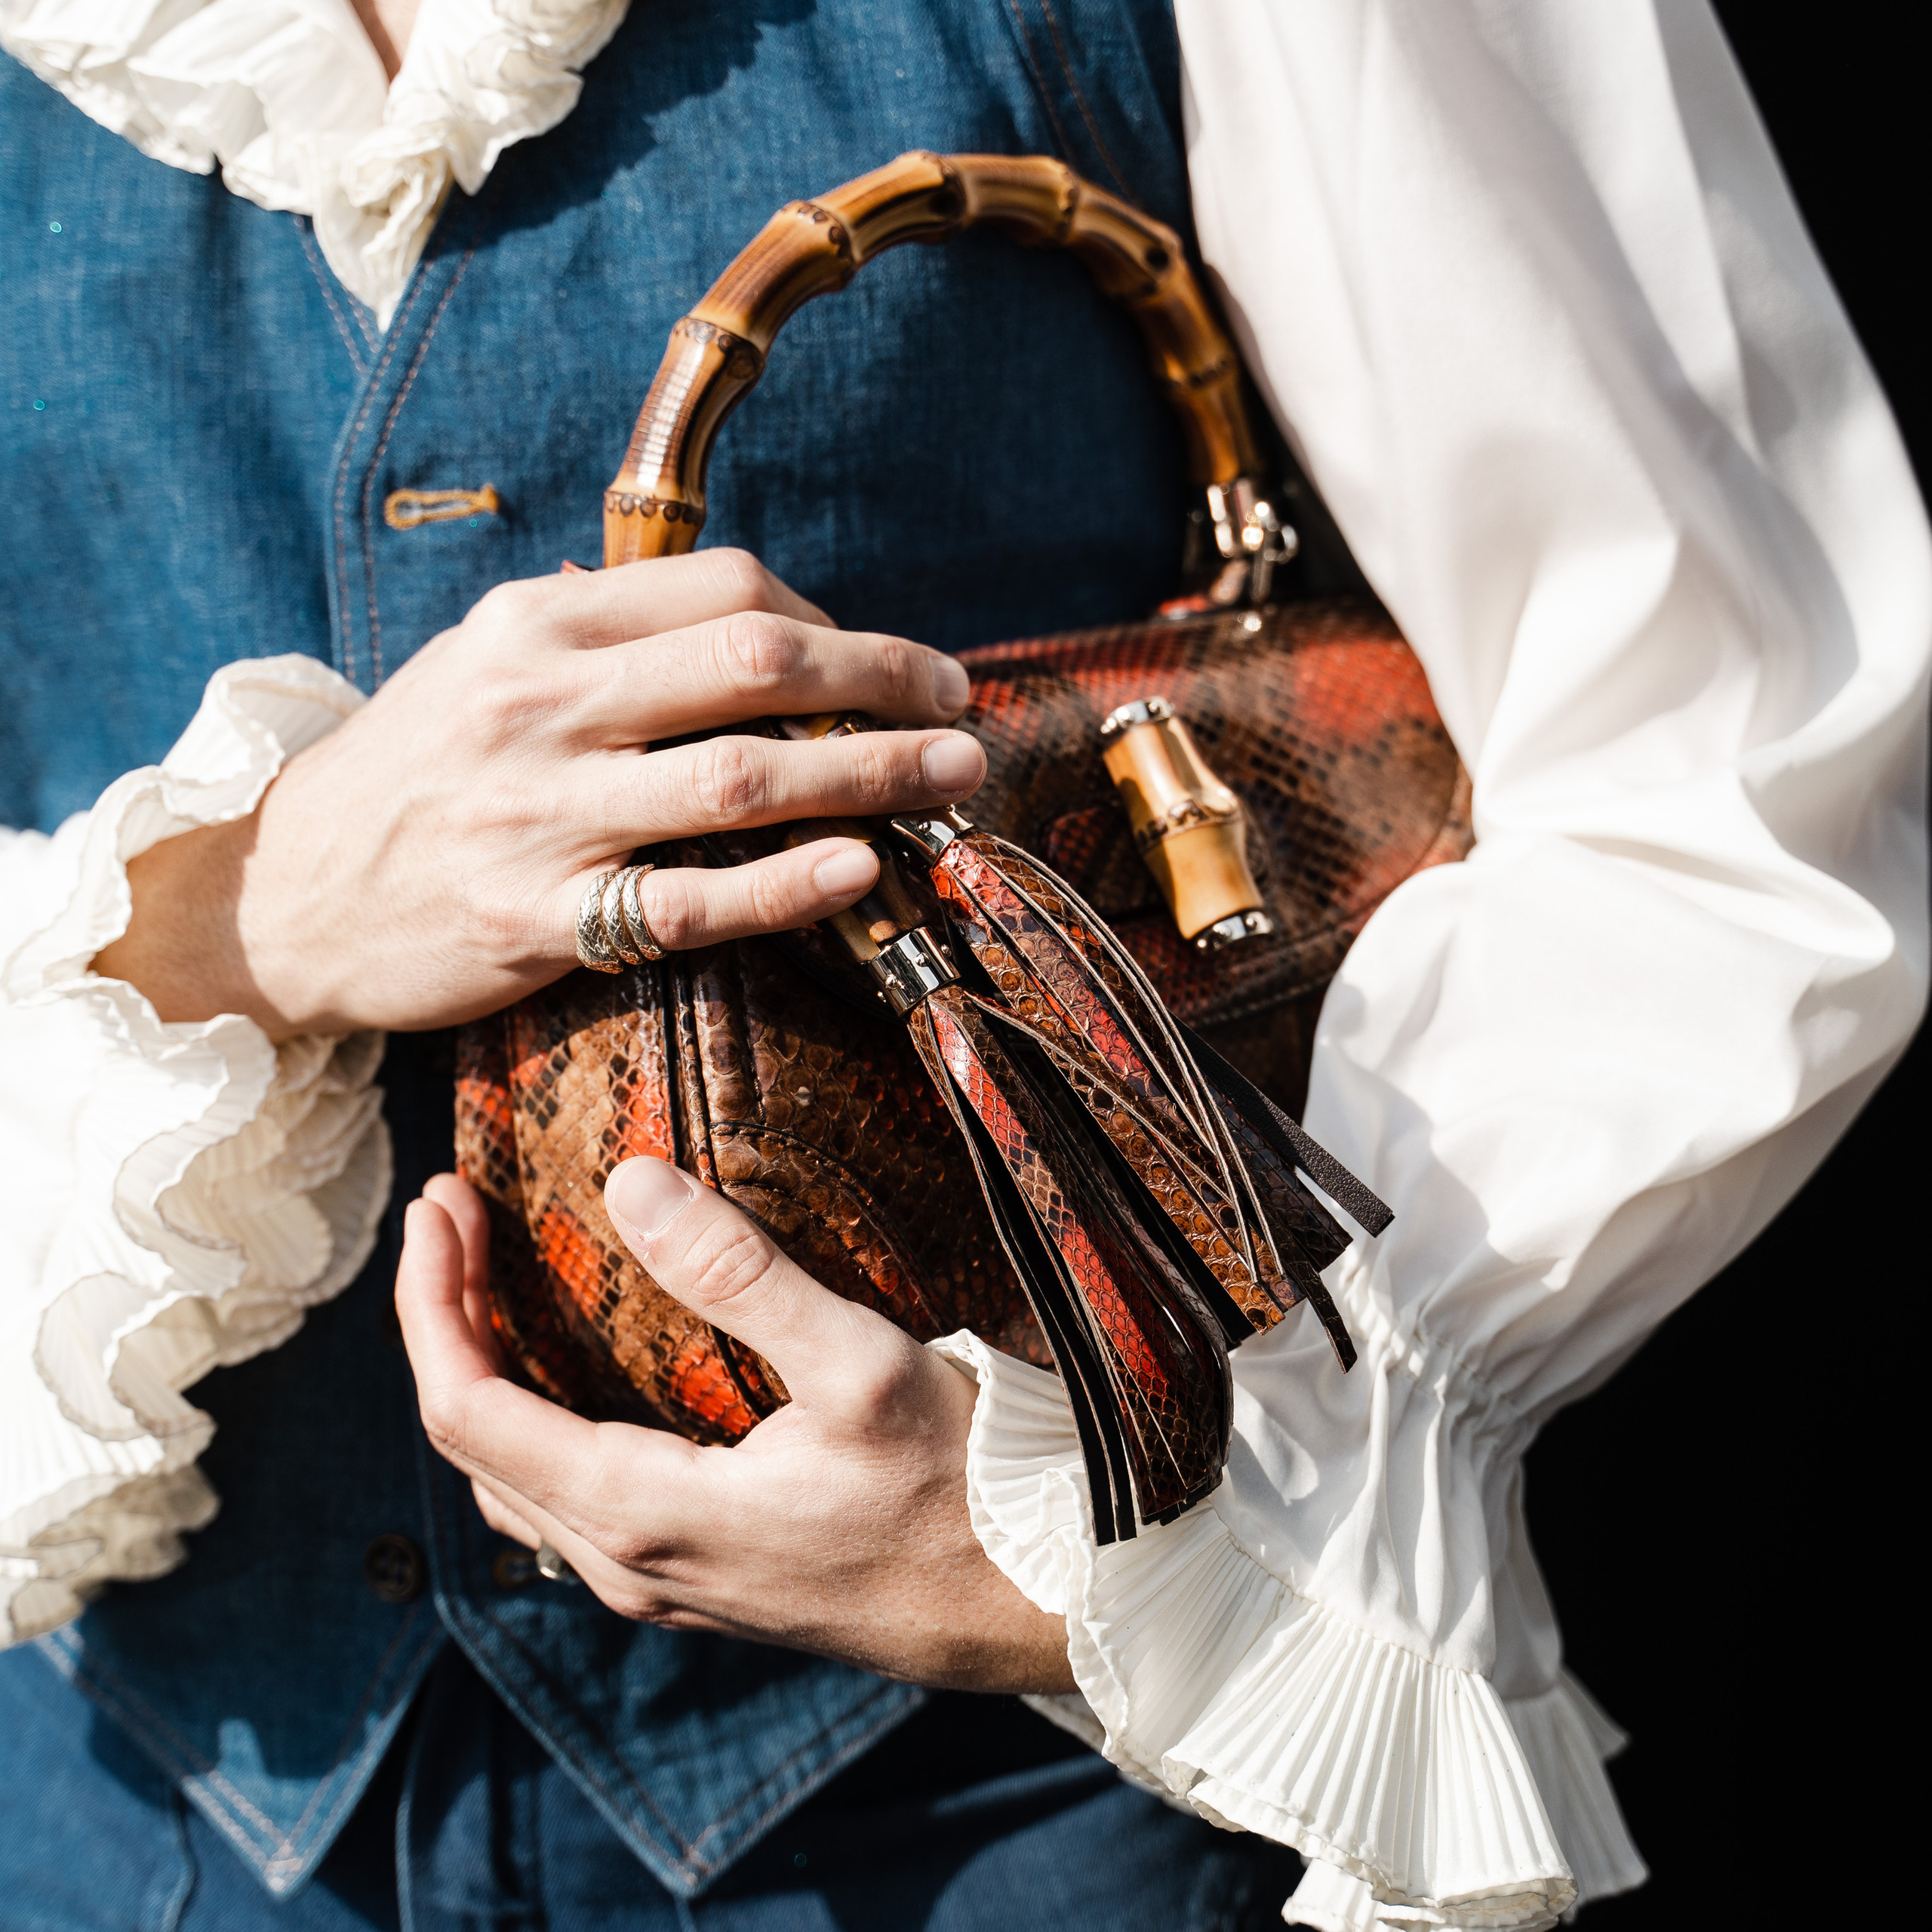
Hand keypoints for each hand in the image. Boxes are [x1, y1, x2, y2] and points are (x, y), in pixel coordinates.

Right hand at [94, 552, 985, 1038]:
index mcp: (537, 623)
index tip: (896, 666)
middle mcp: (541, 702)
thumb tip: (768, 636)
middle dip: (884, 680)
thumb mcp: (489, 667)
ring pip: (740, 778)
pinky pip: (687, 900)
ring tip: (952, 779)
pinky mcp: (536, 917)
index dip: (838, 624)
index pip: (725, 591)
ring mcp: (538, 812)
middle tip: (963, 709)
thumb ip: (612, 643)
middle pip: (754, 665)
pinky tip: (860, 870)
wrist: (287, 893)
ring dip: (869, 774)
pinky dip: (786, 884)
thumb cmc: (415, 774)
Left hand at [395, 1163, 1075, 1693]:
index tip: (442, 1203)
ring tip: (492, 1275)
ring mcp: (659, 1582)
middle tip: (457, 1214)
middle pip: (473, 1445)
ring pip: (517, 1479)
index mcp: (642, 1513)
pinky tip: (573, 1365)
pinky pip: (568, 1501)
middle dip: (447, 1320)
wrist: (1028, 1607)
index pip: (468, 1410)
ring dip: (486, 1371)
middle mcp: (628, 1564)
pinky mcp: (696, 1579)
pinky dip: (538, 1419)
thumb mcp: (858, 1363)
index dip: (433, 1300)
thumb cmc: (957, 1490)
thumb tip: (629, 1181)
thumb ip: (738, 1273)